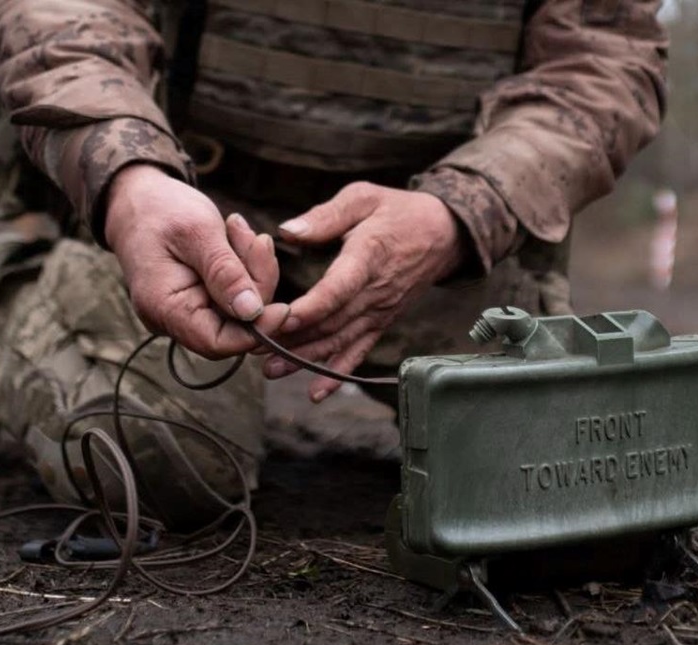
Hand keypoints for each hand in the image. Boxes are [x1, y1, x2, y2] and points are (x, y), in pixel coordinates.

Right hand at [104, 164, 287, 357]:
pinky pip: (235, 294)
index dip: (255, 332)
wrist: (137, 197)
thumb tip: (251, 312)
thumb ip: (225, 272)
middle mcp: (173, 319)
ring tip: (239, 229)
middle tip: (257, 241)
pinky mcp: (202, 298)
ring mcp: (188, 310)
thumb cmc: (161, 210)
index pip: (217, 343)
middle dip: (257, 286)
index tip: (284, 307)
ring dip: (253, 270)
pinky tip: (238, 237)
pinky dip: (246, 268)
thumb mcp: (197, 232)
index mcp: (165, 308)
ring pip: (240, 309)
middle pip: (235, 326)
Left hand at [266, 182, 466, 401]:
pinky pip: (359, 352)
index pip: (337, 290)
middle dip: (293, 340)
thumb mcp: (363, 197)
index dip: (309, 308)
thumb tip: (286, 232)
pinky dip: (338, 374)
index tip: (278, 320)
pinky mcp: (382, 322)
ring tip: (272, 370)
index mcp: (368, 257)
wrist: (443, 234)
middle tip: (254, 350)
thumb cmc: (397, 211)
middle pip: (332, 323)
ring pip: (340, 341)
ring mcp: (380, 311)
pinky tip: (315, 393)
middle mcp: (375, 292)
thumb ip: (325, 216)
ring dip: (306, 359)